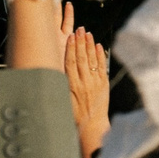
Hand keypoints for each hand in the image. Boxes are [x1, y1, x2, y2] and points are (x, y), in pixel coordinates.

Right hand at [65, 26, 110, 157]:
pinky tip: (98, 46)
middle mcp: (84, 82)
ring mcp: (95, 83)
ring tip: (88, 33)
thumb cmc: (75, 117)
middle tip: (80, 29)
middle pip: (81, 58)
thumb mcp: (63, 101)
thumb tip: (54, 73)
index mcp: (72, 86)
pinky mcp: (104, 84)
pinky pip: (102, 67)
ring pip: (91, 60)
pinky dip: (100, 55)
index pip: (70, 62)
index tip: (70, 37)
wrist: (92, 127)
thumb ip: (60, 87)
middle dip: (80, 42)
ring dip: (89, 45)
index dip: (71, 48)